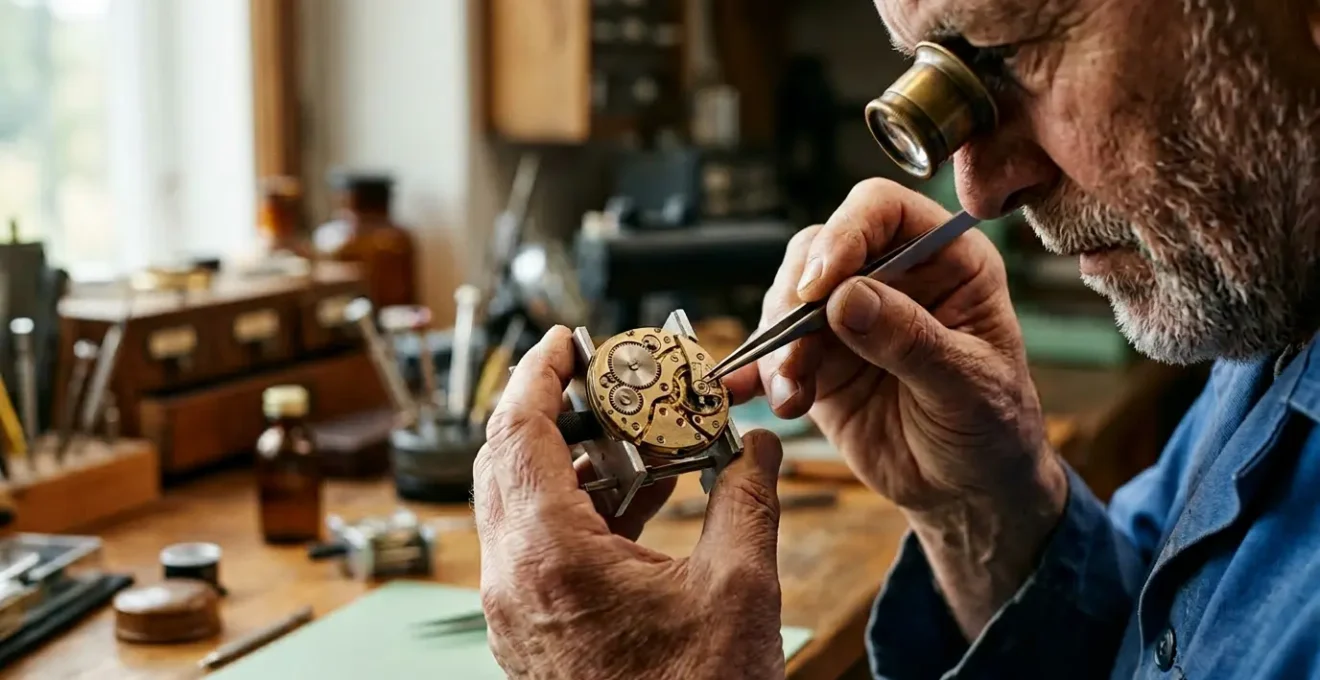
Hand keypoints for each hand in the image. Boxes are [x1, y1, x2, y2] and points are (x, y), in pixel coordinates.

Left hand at [474, 326, 787, 678]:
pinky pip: (538, 547)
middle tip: (603, 382)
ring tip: (639, 443)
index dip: (537, 372)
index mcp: (548, 555)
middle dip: (554, 409)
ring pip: (520, 504)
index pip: (516, 430)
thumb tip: (759, 447)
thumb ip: (747, 499)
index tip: (563, 340)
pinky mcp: (533, 633)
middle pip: (506, 460)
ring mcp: (515, 611)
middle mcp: (512, 580)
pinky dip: (580, 510)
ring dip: (573, 462)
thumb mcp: (739, 590)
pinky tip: (641, 502)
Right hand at [722, 179, 1067, 636]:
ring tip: (793, 395)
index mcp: (946, 259)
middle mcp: (891, 276)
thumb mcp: (967, 386)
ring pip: (788, 300)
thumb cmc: (993, 428)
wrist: (970, 491)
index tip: (818, 287)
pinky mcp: (819, 360)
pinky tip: (750, 393)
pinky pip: (774, 351)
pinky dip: (758, 372)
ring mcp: (848, 317)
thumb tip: (845, 297)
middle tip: (795, 352)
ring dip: (778, 346)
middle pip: (819, 250)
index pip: (882, 211)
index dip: (844, 235)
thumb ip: (910, 340)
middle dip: (796, 299)